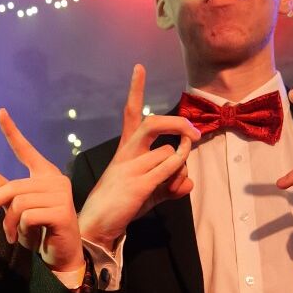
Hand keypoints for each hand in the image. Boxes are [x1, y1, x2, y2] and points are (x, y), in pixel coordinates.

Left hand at [0, 108, 83, 273]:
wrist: (62, 255)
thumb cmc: (42, 232)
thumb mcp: (18, 213)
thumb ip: (6, 196)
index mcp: (45, 175)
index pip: (26, 150)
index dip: (12, 132)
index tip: (0, 112)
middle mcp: (55, 180)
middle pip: (12, 187)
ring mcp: (61, 194)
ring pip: (18, 204)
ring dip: (10, 223)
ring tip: (15, 235)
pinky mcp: (62, 211)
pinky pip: (28, 216)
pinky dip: (22, 229)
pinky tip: (29, 237)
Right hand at [77, 64, 200, 247]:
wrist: (97, 225)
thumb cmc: (121, 206)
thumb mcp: (149, 192)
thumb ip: (170, 184)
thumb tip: (189, 183)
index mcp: (125, 150)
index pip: (130, 113)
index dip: (136, 90)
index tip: (139, 67)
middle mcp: (126, 153)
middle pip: (153, 124)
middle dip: (178, 125)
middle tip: (194, 135)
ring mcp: (131, 167)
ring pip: (169, 154)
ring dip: (179, 169)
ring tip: (171, 187)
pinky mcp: (138, 183)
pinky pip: (169, 171)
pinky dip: (179, 176)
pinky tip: (177, 186)